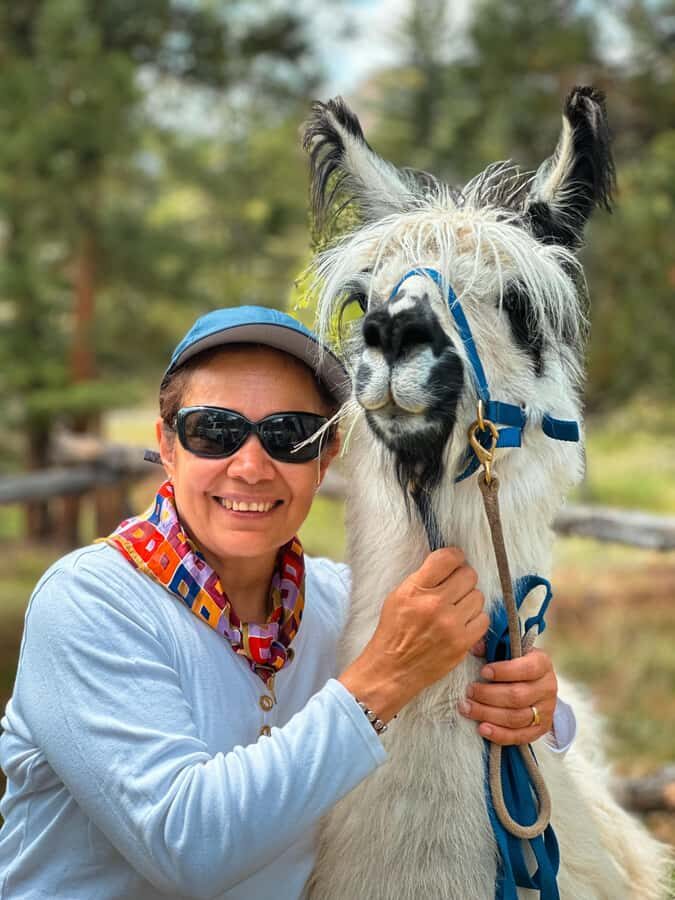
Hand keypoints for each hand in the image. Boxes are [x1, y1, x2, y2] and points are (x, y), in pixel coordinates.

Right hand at [339, 548, 489, 722]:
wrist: (392, 670)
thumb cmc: (394, 631)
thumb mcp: (398, 596)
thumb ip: (423, 579)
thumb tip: (450, 564)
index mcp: (415, 589)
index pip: (448, 558)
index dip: (455, 557)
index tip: (455, 563)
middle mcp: (434, 604)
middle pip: (469, 575)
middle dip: (463, 579)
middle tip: (454, 588)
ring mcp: (451, 625)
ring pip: (478, 596)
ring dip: (469, 600)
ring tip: (456, 609)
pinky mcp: (462, 643)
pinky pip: (483, 619)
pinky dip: (475, 620)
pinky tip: (462, 623)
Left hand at [458, 647, 556, 745]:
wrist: (537, 685)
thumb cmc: (517, 664)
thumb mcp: (510, 651)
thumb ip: (493, 647)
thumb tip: (475, 647)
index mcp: (542, 663)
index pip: (526, 669)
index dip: (504, 671)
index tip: (483, 672)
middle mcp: (547, 687)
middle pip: (517, 696)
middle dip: (488, 695)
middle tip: (469, 691)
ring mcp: (545, 711)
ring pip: (516, 718)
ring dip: (488, 714)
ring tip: (467, 708)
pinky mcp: (540, 729)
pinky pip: (520, 736)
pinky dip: (499, 734)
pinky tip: (482, 728)